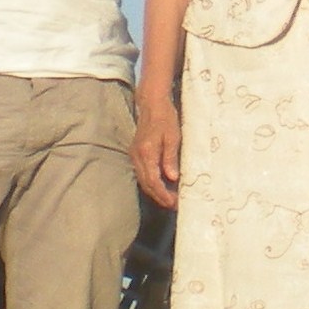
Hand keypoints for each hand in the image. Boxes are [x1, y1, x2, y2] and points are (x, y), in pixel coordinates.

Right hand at [131, 91, 182, 209]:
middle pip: (146, 184)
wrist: (152, 103)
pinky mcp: (136, 153)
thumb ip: (170, 158)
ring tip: (170, 199)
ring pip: (143, 180)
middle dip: (160, 197)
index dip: (163, 194)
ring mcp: (135, 155)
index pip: (153, 180)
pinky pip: (142, 173)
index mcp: (146, 152)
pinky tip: (162, 185)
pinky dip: (152, 182)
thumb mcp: (173, 137)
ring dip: (155, 191)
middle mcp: (137, 156)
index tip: (174, 202)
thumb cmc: (165, 117)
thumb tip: (172, 178)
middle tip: (174, 205)